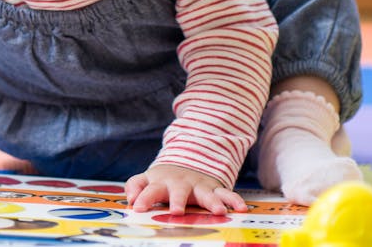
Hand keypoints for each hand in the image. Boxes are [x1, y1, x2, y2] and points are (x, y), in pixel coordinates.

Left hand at [125, 164, 246, 215]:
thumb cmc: (163, 179)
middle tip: (177, 212)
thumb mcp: (146, 179)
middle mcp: (180, 184)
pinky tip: (241, 208)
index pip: (149, 190)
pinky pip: (226, 193)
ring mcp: (198, 186)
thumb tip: (129, 199)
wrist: (186, 161)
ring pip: (206, 193)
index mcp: (160, 183)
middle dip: (178, 201)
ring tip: (219, 212)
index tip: (138, 207)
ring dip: (213, 201)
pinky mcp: (214, 188)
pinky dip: (234, 200)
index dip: (143, 198)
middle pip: (178, 191)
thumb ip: (135, 186)